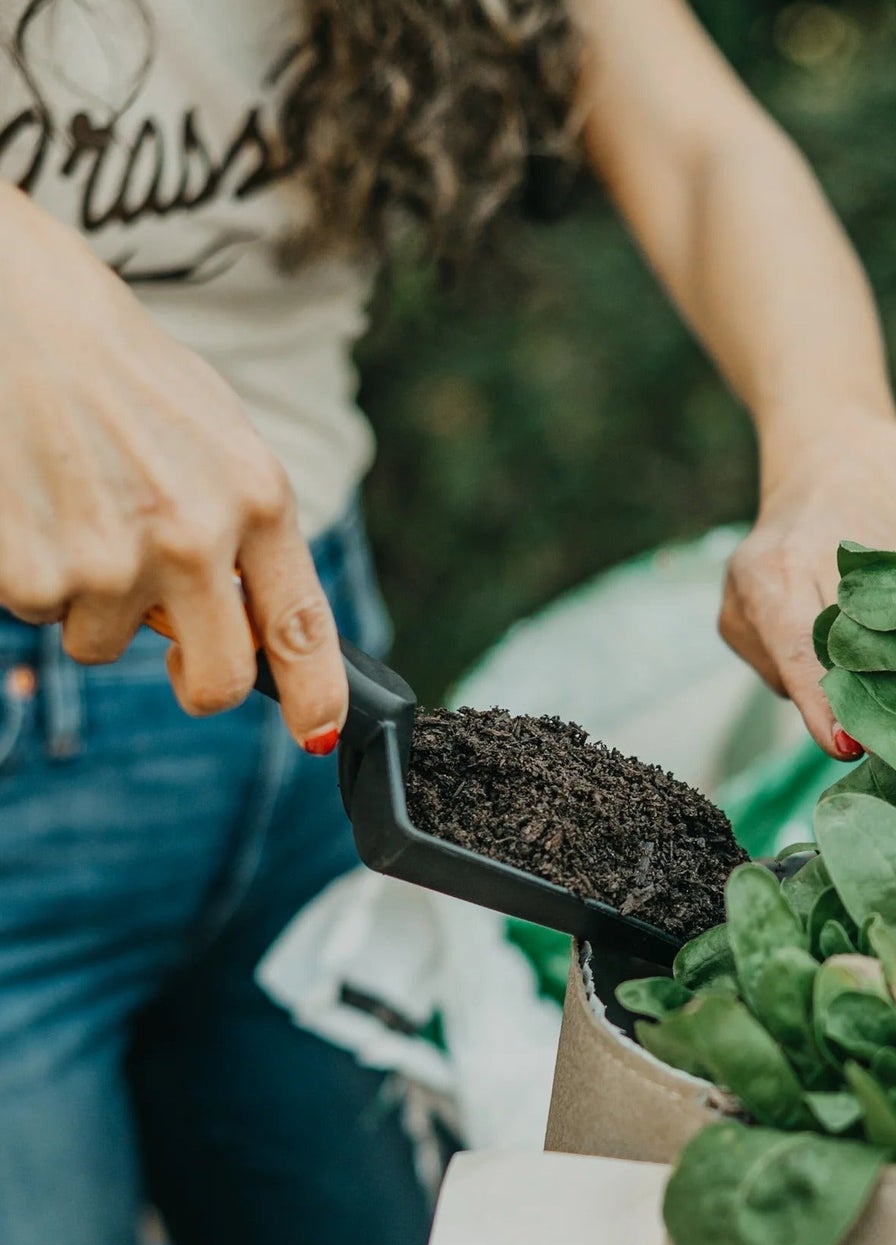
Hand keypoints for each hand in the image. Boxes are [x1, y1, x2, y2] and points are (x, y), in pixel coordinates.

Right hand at [0, 183, 345, 751]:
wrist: (13, 311)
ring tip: (77, 505)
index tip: (316, 732)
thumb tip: (240, 618)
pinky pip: (40, 614)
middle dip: (199, 680)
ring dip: (93, 598)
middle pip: (218, 680)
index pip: (301, 627)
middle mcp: (194, 537)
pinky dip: (33, 574)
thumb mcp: (216, 434)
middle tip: (176, 650)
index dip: (315, 694)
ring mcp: (112, 561)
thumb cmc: (119, 371)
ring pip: (106, 642)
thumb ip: (241, 527)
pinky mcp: (34, 572)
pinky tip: (32, 503)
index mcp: (256, 498)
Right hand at [720, 410, 895, 758]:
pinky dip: (815, 670)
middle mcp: (744, 591)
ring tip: (867, 646)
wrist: (831, 464)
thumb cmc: (880, 507)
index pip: (802, 655)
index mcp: (782, 567)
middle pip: (796, 677)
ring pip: (789, 680)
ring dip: (833, 681)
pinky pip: (782, 671)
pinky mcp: (733, 626)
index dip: (826, 707)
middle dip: (846, 701)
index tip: (847, 745)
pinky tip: (835, 644)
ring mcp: (733, 611)